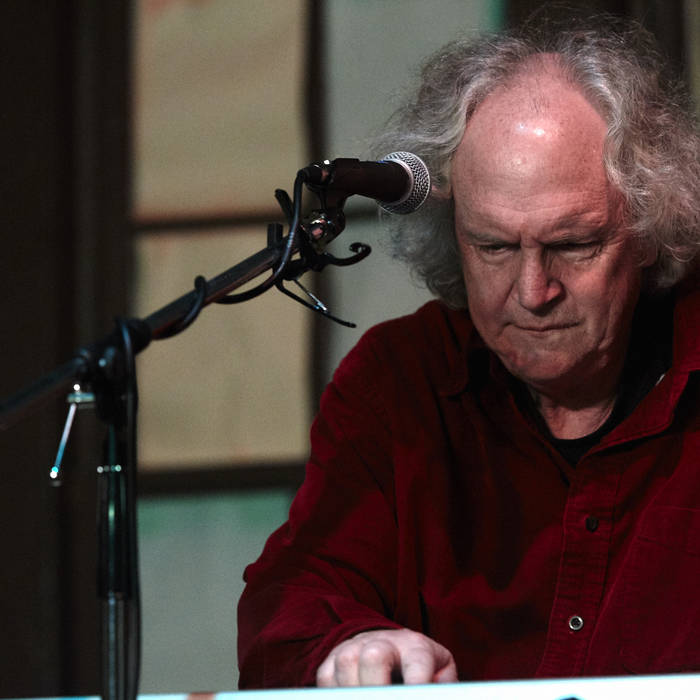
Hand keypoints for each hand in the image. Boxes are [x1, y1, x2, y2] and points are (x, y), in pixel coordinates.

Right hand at [316, 628, 457, 686]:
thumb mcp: (440, 675)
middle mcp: (384, 641)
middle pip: (374, 657)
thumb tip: (438, 695)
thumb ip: (443, 687)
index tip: (414, 698)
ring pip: (346, 663)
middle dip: (377, 688)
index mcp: (416, 647)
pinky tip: (352, 698)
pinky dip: (336, 693)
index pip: (417, 661)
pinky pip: (326, 676)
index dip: (416, 684)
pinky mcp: (333, 657)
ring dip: (354, 692)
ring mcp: (356, 646)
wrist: (391, 646)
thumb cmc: (421, 668)